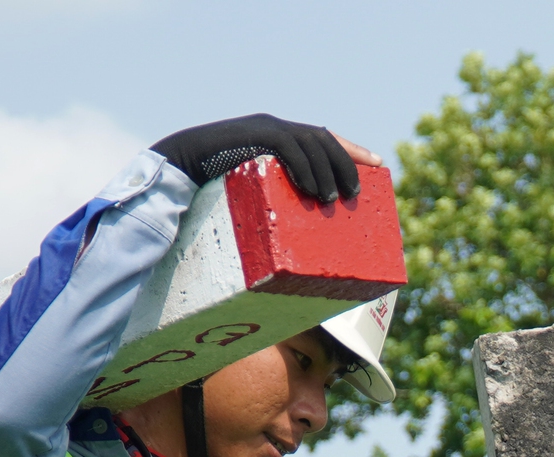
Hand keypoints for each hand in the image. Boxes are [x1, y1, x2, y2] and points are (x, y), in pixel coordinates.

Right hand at [151, 115, 380, 203]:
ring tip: (333, 199)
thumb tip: (294, 232)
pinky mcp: (254, 134)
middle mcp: (274, 126)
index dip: (351, 149)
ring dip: (328, 170)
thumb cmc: (209, 186)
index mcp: (277, 136)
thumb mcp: (250, 190)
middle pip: (323, 138)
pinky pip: (289, 147)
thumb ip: (273, 196)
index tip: (377, 164)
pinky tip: (312, 188)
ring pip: (311, 141)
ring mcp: (264, 127)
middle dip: (345, 163)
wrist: (176, 165)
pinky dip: (304, 168)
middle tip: (356, 193)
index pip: (323, 137)